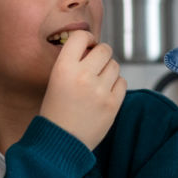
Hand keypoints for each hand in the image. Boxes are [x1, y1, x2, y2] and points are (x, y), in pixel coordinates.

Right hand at [40, 30, 125, 147]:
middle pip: (104, 49)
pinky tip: (104, 93)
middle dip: (101, 54)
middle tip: (95, 64)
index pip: (81, 36)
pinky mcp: (112, 104)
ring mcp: (100, 91)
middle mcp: (82, 76)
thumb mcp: (55, 81)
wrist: (60, 142)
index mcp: (63, 68)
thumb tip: (93, 48)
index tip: (87, 45)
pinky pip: (122, 82)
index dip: (86, 38)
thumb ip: (73, 62)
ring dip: (108, 70)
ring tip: (98, 82)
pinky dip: (116, 85)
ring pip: (115, 65)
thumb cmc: (56, 112)